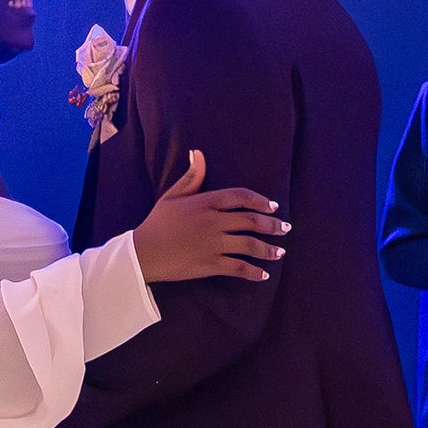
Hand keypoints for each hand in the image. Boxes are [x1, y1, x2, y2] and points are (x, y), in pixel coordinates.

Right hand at [131, 150, 287, 284]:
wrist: (143, 253)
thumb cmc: (156, 223)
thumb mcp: (172, 196)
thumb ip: (191, 176)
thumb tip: (198, 153)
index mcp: (206, 203)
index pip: (241, 197)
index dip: (261, 201)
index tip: (273, 207)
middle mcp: (214, 222)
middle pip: (251, 221)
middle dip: (272, 225)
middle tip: (285, 229)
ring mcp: (213, 244)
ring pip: (249, 245)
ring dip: (268, 249)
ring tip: (279, 252)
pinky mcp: (211, 264)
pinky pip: (238, 267)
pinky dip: (253, 272)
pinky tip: (263, 274)